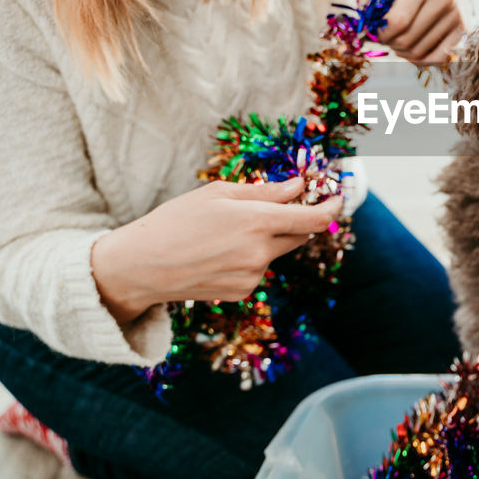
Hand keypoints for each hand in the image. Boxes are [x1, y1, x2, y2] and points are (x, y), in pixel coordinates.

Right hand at [90, 176, 342, 324]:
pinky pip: (259, 269)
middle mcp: (261, 252)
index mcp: (257, 222)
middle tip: (281, 207)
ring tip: (229, 231)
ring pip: (277, 252)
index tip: (337, 199)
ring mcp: (253, 276)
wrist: (141, 267)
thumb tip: (298, 187)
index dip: (330, 208)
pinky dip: (252, 257)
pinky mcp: (242, 292)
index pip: (311, 219)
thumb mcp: (218, 195)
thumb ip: (265, 192)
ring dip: (269, 239)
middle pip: (300, 235)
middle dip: (297, 221)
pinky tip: (220, 252)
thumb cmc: (175, 221)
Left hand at [373, 0, 468, 65]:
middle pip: (407, 40)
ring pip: (420, 53)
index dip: (381, 33)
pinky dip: (420, 61)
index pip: (398, 21)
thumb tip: (363, 31)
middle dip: (389, 43)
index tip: (375, 32)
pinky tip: (411, 51)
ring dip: (402, 52)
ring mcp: (456, 15)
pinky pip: (438, 59)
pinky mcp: (464, 29)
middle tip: (385, 37)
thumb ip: (372, 2)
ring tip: (398, 40)